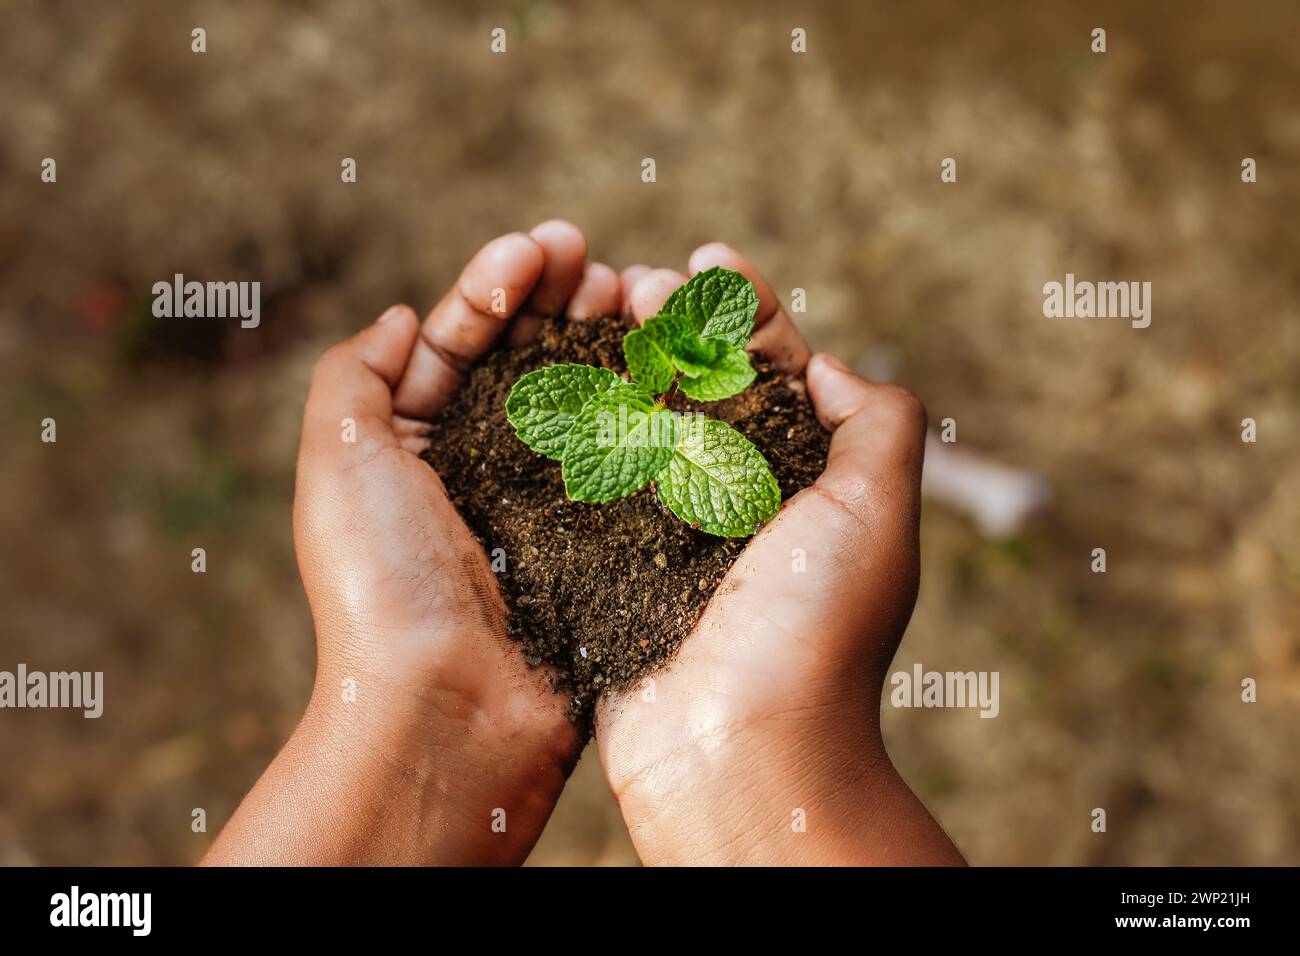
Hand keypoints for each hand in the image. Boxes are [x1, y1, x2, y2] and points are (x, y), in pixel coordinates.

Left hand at [204, 221, 621, 865]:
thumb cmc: (383, 585)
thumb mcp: (337, 462)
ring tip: (641, 295)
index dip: (499, 283)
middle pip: (528, 360)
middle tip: (603, 264)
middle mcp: (480, 468)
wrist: (450, 711)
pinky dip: (647, 407)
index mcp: (414, 446)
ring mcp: (546, 503)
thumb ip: (355, 376)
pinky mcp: (599, 540)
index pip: (457, 340)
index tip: (546, 244)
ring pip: (584, 399)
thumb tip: (398, 316)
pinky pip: (626, 458)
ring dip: (610, 341)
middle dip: (563, 300)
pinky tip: (671, 367)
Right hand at [597, 244, 965, 864]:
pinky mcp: (607, 563)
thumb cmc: (817, 629)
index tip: (711, 259)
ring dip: (620, 358)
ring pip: (640, 421)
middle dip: (674, 325)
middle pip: (700, 387)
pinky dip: (574, 422)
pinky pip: (588, 478)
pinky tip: (552, 375)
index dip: (746, 312)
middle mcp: (737, 501)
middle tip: (640, 284)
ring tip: (595, 306)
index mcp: (803, 483)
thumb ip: (879, 422)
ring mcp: (667, 531)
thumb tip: (830, 365)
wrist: (737, 751)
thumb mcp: (878, 510)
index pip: (775, 373)